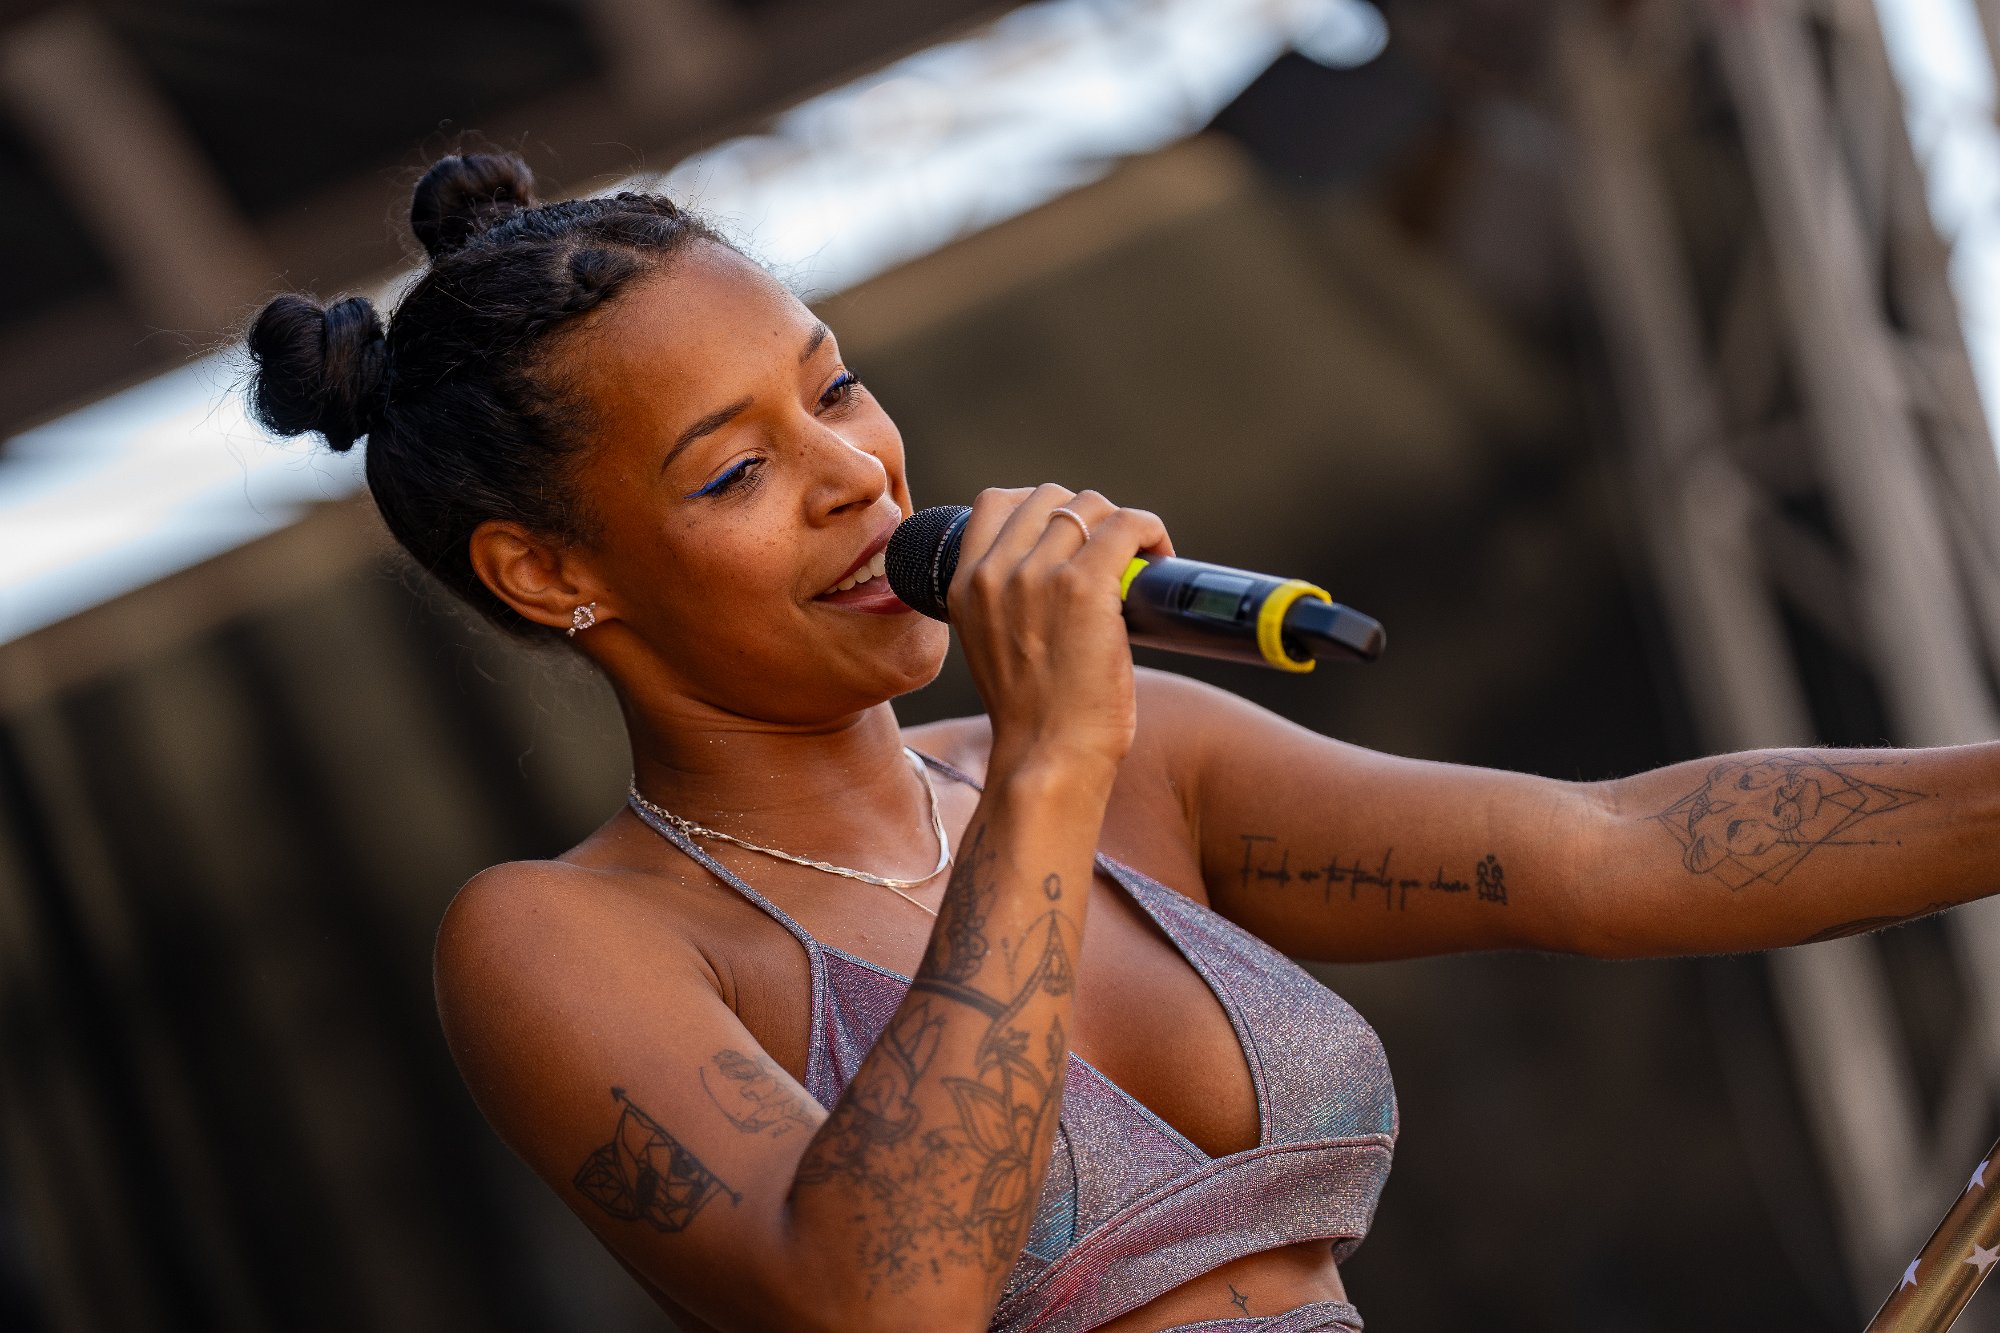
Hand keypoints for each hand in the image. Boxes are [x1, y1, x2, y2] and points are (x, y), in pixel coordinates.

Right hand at [947, 485, 1173, 782]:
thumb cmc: (1033, 716)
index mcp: (964, 585)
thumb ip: (1005, 601)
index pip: (995, 502)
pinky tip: (1159, 554)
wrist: (1046, 759)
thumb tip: (1057, 569)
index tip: (1069, 537)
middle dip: (1086, 516)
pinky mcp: (1083, 586)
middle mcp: (994, 573)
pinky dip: (1150, 530)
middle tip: (1111, 553)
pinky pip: (1127, 524)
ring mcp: (1037, 576)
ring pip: (1091, 506)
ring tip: (1139, 558)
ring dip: (1122, 524)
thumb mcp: (990, 646)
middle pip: (1048, 496)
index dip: (1040, 509)